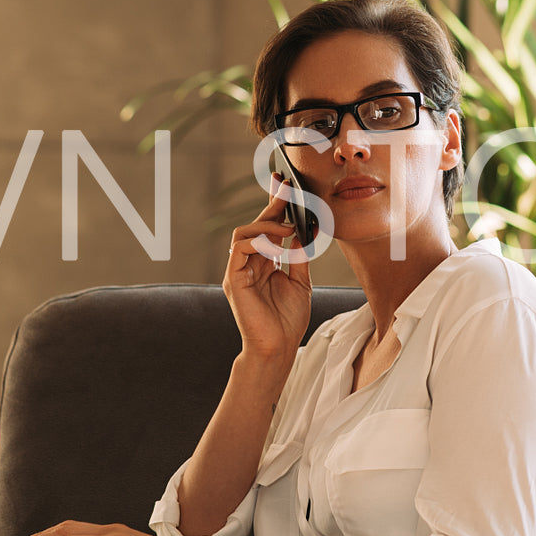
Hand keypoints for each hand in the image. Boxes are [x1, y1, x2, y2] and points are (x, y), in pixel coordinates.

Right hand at [223, 182, 312, 360]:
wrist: (279, 349)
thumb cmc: (288, 322)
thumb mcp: (301, 283)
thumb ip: (298, 258)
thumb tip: (301, 232)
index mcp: (264, 263)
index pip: (268, 229)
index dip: (276, 207)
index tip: (287, 186)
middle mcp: (249, 264)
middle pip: (256, 225)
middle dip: (272, 205)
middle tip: (287, 188)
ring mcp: (239, 270)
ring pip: (245, 232)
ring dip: (267, 225)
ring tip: (288, 227)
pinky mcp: (234, 279)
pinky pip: (239, 248)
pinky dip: (258, 241)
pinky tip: (278, 245)